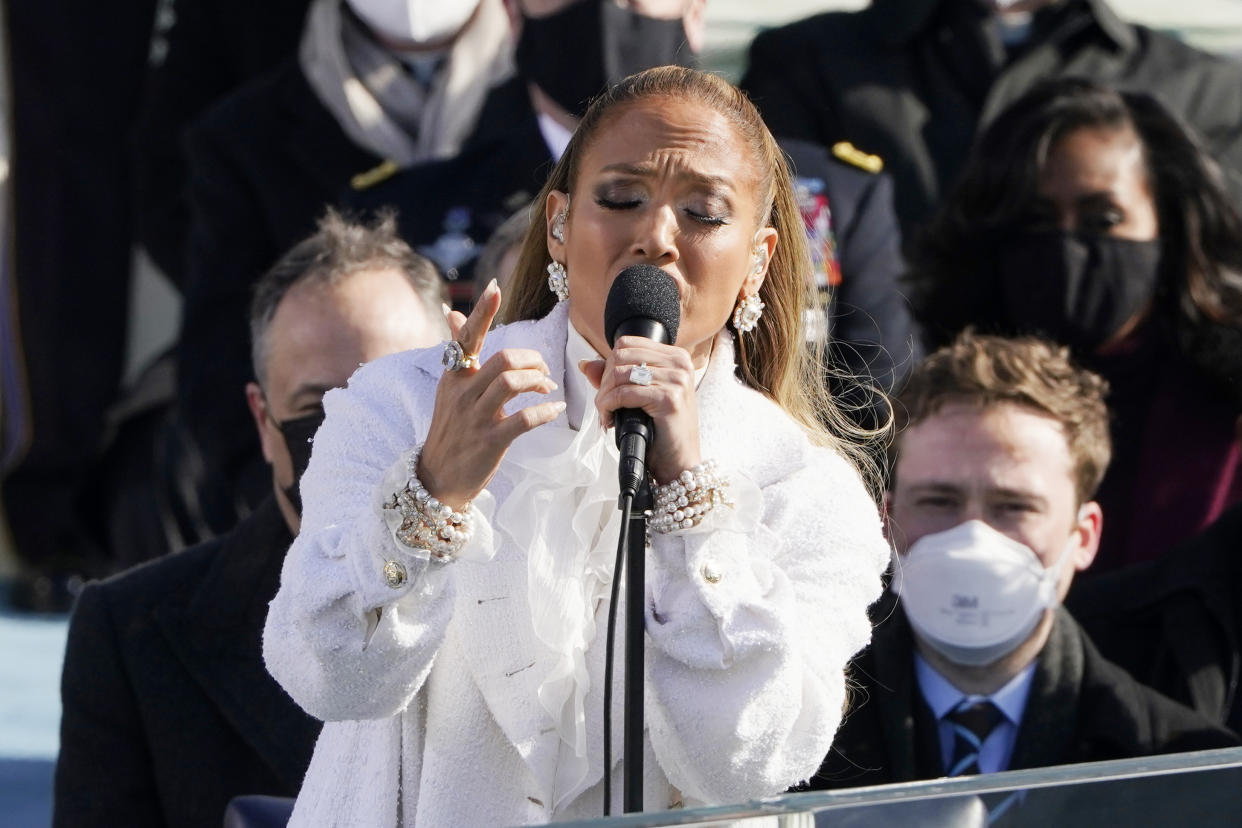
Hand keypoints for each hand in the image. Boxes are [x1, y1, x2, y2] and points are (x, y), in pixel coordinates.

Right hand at [417, 281, 565, 508]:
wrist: (438, 477)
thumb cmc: (451, 429)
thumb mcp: (449, 388)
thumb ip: (458, 351)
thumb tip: (452, 312)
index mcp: (453, 376)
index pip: (467, 337)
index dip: (482, 312)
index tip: (495, 288)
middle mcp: (462, 393)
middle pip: (503, 359)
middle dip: (532, 360)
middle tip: (542, 370)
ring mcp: (475, 418)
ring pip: (512, 383)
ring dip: (537, 381)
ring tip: (546, 388)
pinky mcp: (490, 442)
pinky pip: (523, 419)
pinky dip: (544, 411)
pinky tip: (554, 408)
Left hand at [580, 335, 701, 483]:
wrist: (679, 462)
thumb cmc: (661, 430)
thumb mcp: (640, 396)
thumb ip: (616, 377)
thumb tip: (586, 364)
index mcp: (675, 357)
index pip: (628, 343)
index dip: (609, 364)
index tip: (608, 388)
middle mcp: (679, 363)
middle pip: (621, 356)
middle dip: (604, 381)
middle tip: (604, 404)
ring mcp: (676, 380)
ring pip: (620, 374)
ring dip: (604, 396)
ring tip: (606, 413)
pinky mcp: (669, 398)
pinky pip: (624, 394)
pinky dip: (609, 406)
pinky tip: (610, 419)